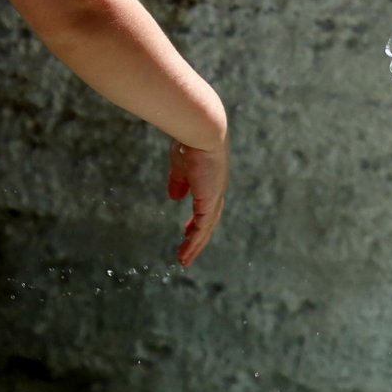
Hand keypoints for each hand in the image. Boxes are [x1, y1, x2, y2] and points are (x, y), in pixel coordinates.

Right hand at [167, 137, 229, 266]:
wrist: (201, 131)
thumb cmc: (189, 141)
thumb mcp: (181, 165)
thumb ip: (179, 182)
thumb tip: (175, 198)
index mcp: (211, 180)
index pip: (206, 206)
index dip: (197, 219)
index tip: (188, 230)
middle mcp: (217, 191)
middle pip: (209, 221)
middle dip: (198, 238)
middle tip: (188, 252)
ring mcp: (215, 196)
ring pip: (206, 229)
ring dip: (195, 245)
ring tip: (184, 260)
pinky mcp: (210, 201)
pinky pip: (202, 228)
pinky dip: (194, 242)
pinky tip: (185, 251)